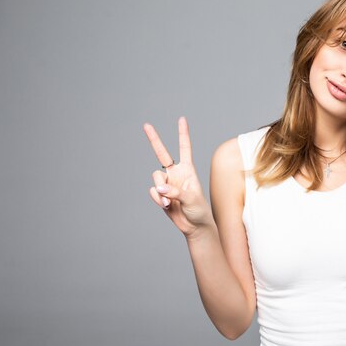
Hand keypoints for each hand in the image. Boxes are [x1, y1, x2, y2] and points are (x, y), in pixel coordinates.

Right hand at [143, 116, 213, 238]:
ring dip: (160, 191)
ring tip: (170, 203)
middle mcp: (176, 173)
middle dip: (154, 139)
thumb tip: (159, 189)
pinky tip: (166, 207)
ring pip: (155, 177)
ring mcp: (167, 183)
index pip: (184, 148)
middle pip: (162, 153)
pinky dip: (158, 200)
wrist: (194, 226)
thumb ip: (175, 192)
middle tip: (146, 125)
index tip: (181, 119)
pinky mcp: (160, 194)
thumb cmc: (199, 210)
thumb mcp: (192, 199)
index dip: (183, 134)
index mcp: (188, 170)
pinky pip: (153, 192)